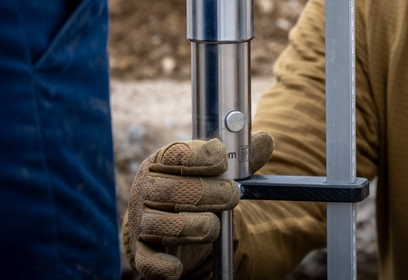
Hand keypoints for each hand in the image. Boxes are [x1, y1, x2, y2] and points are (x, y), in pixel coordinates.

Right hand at [124, 134, 274, 279]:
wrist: (171, 225)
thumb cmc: (196, 190)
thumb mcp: (216, 172)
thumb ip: (241, 158)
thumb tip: (266, 140)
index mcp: (162, 162)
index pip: (177, 154)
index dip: (203, 157)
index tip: (222, 162)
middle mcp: (146, 188)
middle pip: (176, 190)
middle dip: (212, 194)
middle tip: (232, 196)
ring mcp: (141, 221)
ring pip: (167, 225)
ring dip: (198, 227)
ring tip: (213, 226)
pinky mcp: (142, 252)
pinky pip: (148, 261)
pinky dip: (162, 266)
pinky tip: (176, 268)